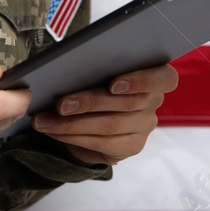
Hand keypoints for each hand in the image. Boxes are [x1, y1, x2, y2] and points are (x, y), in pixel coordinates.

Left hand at [30, 63, 177, 164]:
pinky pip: (102, 143)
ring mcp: (145, 126)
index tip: (113, 85)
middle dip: (89, 103)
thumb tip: (65, 64)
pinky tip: (54, 131)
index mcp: (153, 75)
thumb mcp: (98, 69)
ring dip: (72, 124)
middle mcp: (153, 101)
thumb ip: (95, 65)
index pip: (164, 78)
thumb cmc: (96, 80)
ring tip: (45, 121)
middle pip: (127, 104)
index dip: (140, 81)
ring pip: (110, 126)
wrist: (96, 115)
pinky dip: (73, 136)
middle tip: (60, 104)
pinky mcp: (132, 146)